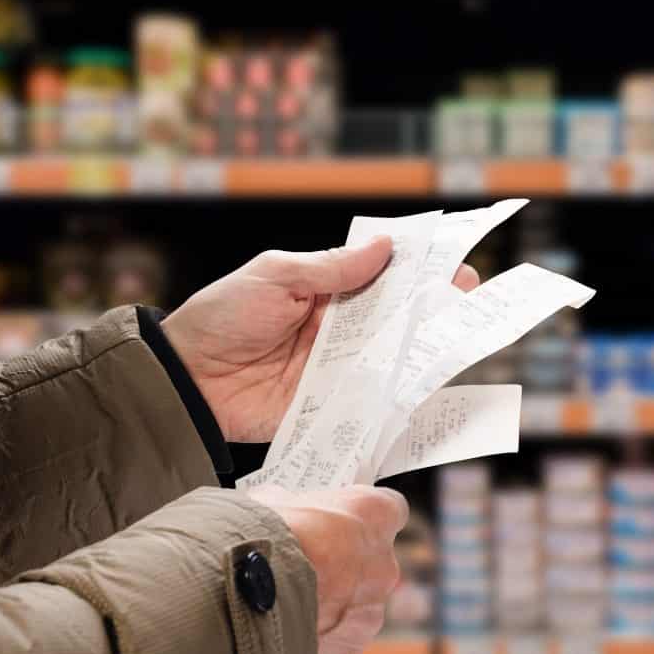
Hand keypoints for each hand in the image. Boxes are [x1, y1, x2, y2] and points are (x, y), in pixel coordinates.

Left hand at [163, 238, 480, 443]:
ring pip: (390, 358)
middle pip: (395, 318)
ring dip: (422, 351)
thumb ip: (331, 268)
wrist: (186, 380)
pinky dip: (397, 396)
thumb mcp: (274, 277)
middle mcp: (337, 329)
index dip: (417, 271)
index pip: (381, 276)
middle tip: (468, 301)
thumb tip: (385, 248)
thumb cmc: (221, 317)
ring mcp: (336, 369)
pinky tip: (426, 390)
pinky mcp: (330, 405)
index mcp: (324, 289)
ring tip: (458, 342)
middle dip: (432, 309)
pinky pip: (371, 400)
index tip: (455, 266)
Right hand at [247, 483, 408, 653]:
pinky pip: (339, 637)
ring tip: (291, 600)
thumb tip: (280, 507)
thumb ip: (294, 505)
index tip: (342, 522)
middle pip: (373, 561)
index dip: (361, 517)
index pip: (387, 509)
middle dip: (343, 563)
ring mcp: (371, 608)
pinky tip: (289, 626)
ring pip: (357, 603)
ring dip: (331, 601)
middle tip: (308, 564)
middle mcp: (383, 562)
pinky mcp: (351, 644)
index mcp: (373, 515)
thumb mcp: (273, 502)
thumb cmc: (263, 540)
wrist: (244, 597)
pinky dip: (319, 634)